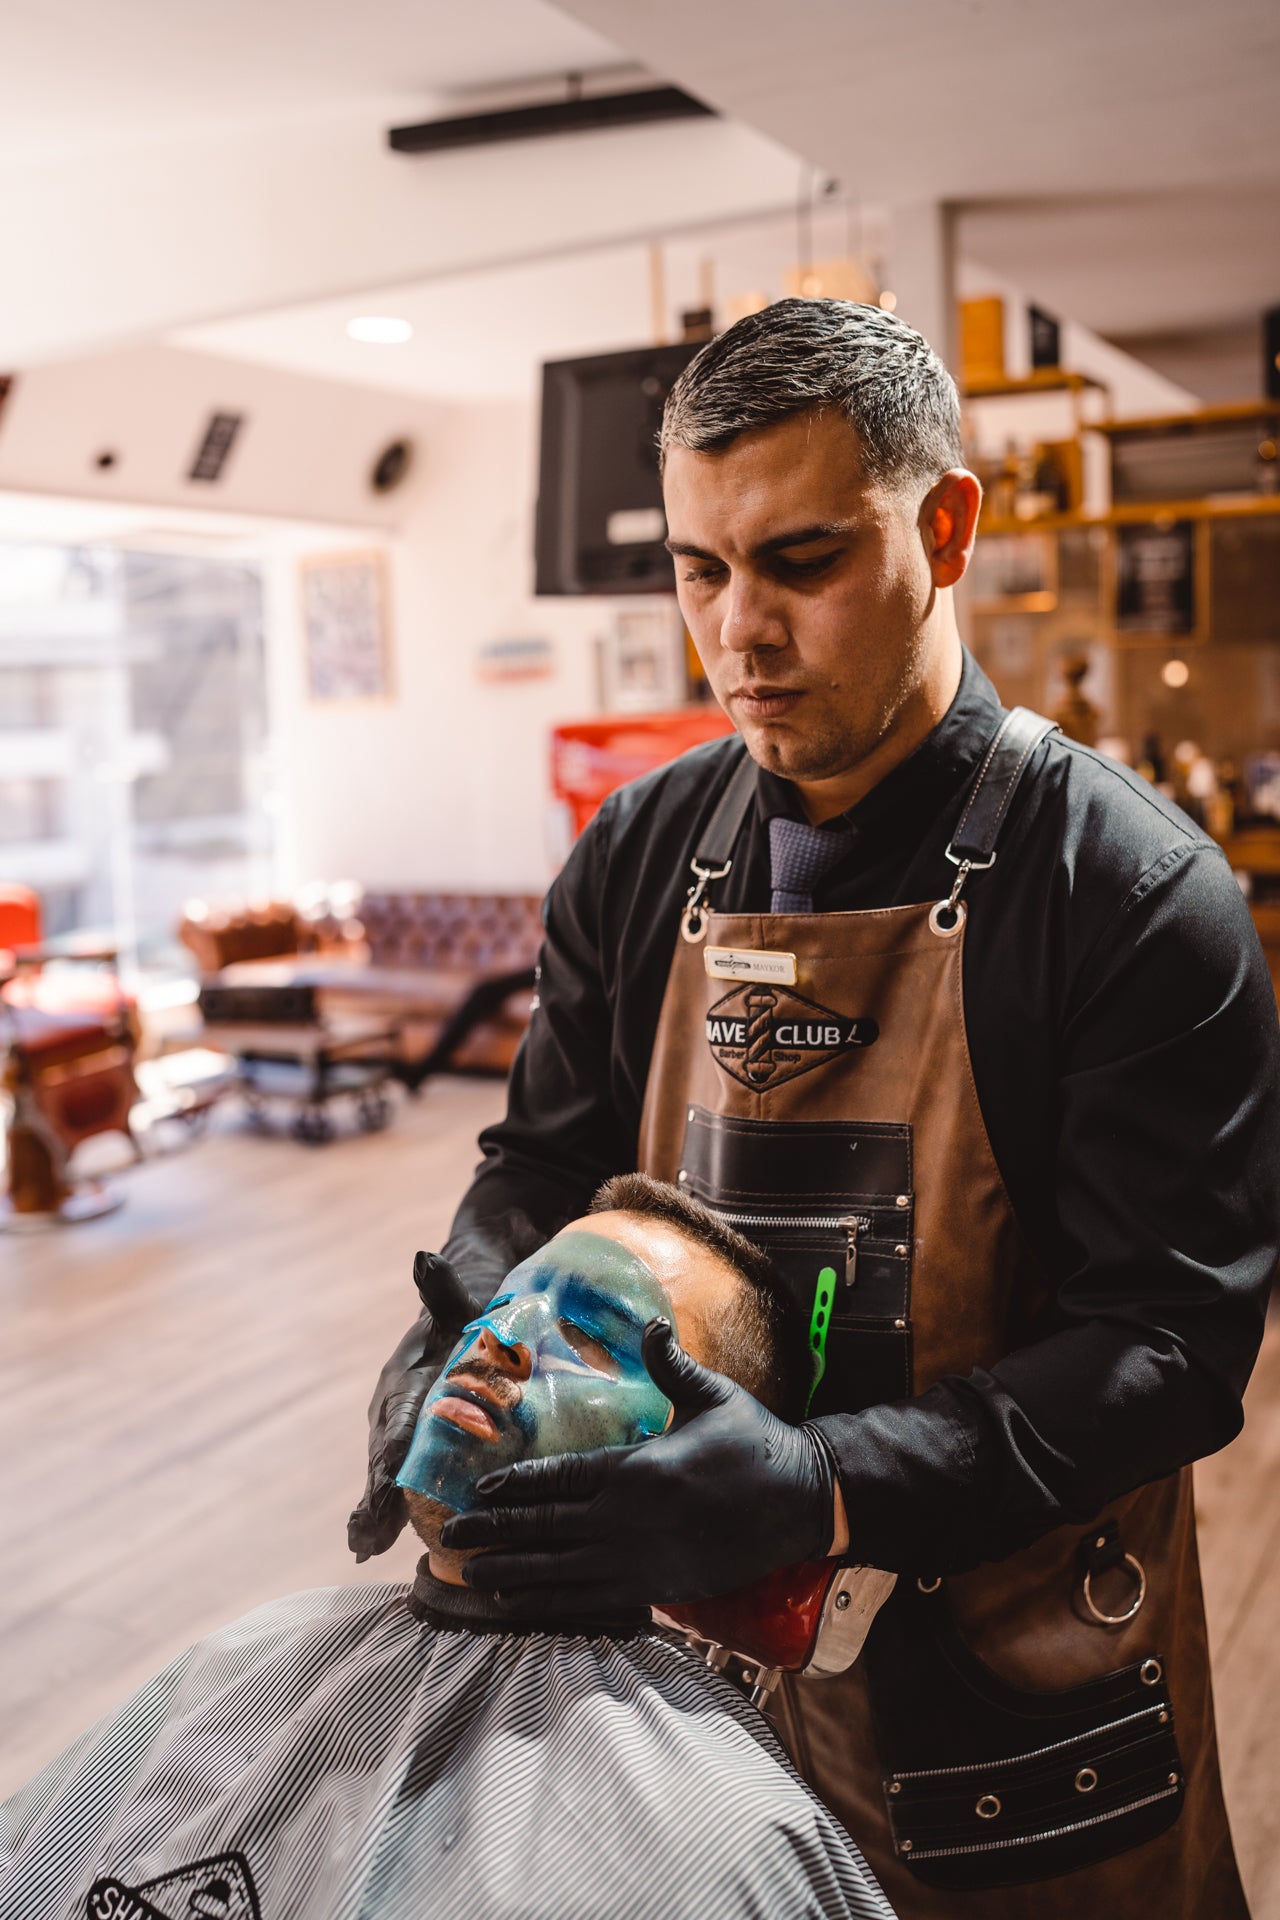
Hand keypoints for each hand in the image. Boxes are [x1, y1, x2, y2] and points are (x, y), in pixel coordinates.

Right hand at [347, 1252, 475, 1561]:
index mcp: (403, 1379)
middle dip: (376, 1497)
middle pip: (385, 1457)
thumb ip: (442, 1286)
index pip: (397, 1425)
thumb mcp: (459, 1298)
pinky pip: (403, 1474)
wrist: (457, 1302)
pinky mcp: (415, 1437)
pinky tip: (380, 1542)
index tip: (383, 1491)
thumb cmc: (466, 1304)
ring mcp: (400, 1424)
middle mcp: (394, 1406)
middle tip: (366, 1539)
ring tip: (366, 1547)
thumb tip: (425, 1259)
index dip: (390, 1460)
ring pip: (388, 1471)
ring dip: (378, 1509)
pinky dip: (392, 1504)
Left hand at [440, 1318, 836, 1612]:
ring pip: (560, 1569)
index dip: (516, 1484)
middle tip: (450, 1534)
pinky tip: (520, 1600)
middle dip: (495, 1530)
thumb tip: (652, 1324)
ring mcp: (641, 1559)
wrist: (804, 1503)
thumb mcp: (714, 1396)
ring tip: (468, 1573)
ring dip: (511, 1570)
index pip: (561, 1477)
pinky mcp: (658, 1588)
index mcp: (639, 1469)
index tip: (478, 1487)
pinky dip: (551, 1601)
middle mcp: (630, 1518)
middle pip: (547, 1527)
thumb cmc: (756, 1443)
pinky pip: (591, 1599)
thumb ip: (672, 1365)